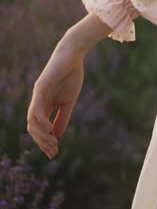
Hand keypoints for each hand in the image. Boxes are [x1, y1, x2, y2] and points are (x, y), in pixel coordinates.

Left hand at [27, 42, 85, 158]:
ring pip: (32, 121)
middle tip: (53, 151)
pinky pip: (37, 108)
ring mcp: (37, 95)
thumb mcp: (69, 101)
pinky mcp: (40, 88)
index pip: (40, 128)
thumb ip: (62, 117)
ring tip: (52, 143)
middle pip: (33, 128)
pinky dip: (41, 121)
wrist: (73, 56)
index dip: (45, 142)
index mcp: (45, 105)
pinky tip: (49, 129)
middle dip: (42, 142)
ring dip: (41, 135)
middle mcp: (37, 102)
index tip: (54, 152)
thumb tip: (56, 136)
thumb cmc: (71, 76)